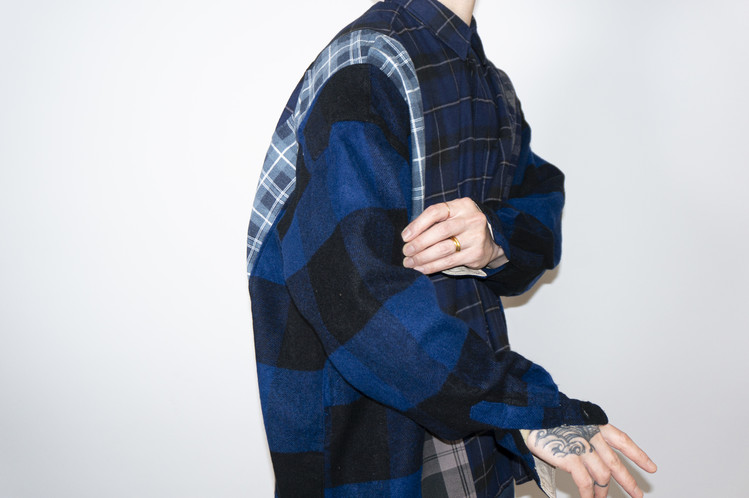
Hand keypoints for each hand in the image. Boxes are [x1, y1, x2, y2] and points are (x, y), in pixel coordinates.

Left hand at [401, 198, 504, 273]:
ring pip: (444, 248)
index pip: (436, 211)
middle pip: (440, 231)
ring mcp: (476, 237)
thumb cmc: (462, 227)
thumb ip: (435, 221)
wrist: (491, 241)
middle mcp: (471, 219)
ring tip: (410, 262)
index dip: (418, 224)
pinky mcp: (476, 254)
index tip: (405, 236)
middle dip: (419, 243)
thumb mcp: (453, 216)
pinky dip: (433, 266)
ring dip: (423, 257)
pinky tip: (422, 268)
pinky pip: (449, 262)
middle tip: (406, 251)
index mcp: (462, 206)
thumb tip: (409, 237)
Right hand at [526, 424, 656, 497]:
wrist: (527, 412)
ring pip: (602, 476)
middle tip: (637, 494)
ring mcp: (582, 447)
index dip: (638, 455)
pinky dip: (588, 494)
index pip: (622, 440)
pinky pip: (585, 483)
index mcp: (594, 423)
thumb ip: (584, 435)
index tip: (651, 467)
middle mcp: (592, 435)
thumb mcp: (570, 420)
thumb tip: (592, 459)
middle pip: (615, 464)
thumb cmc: (545, 416)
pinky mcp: (570, 458)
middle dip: (628, 482)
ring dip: (602, 492)